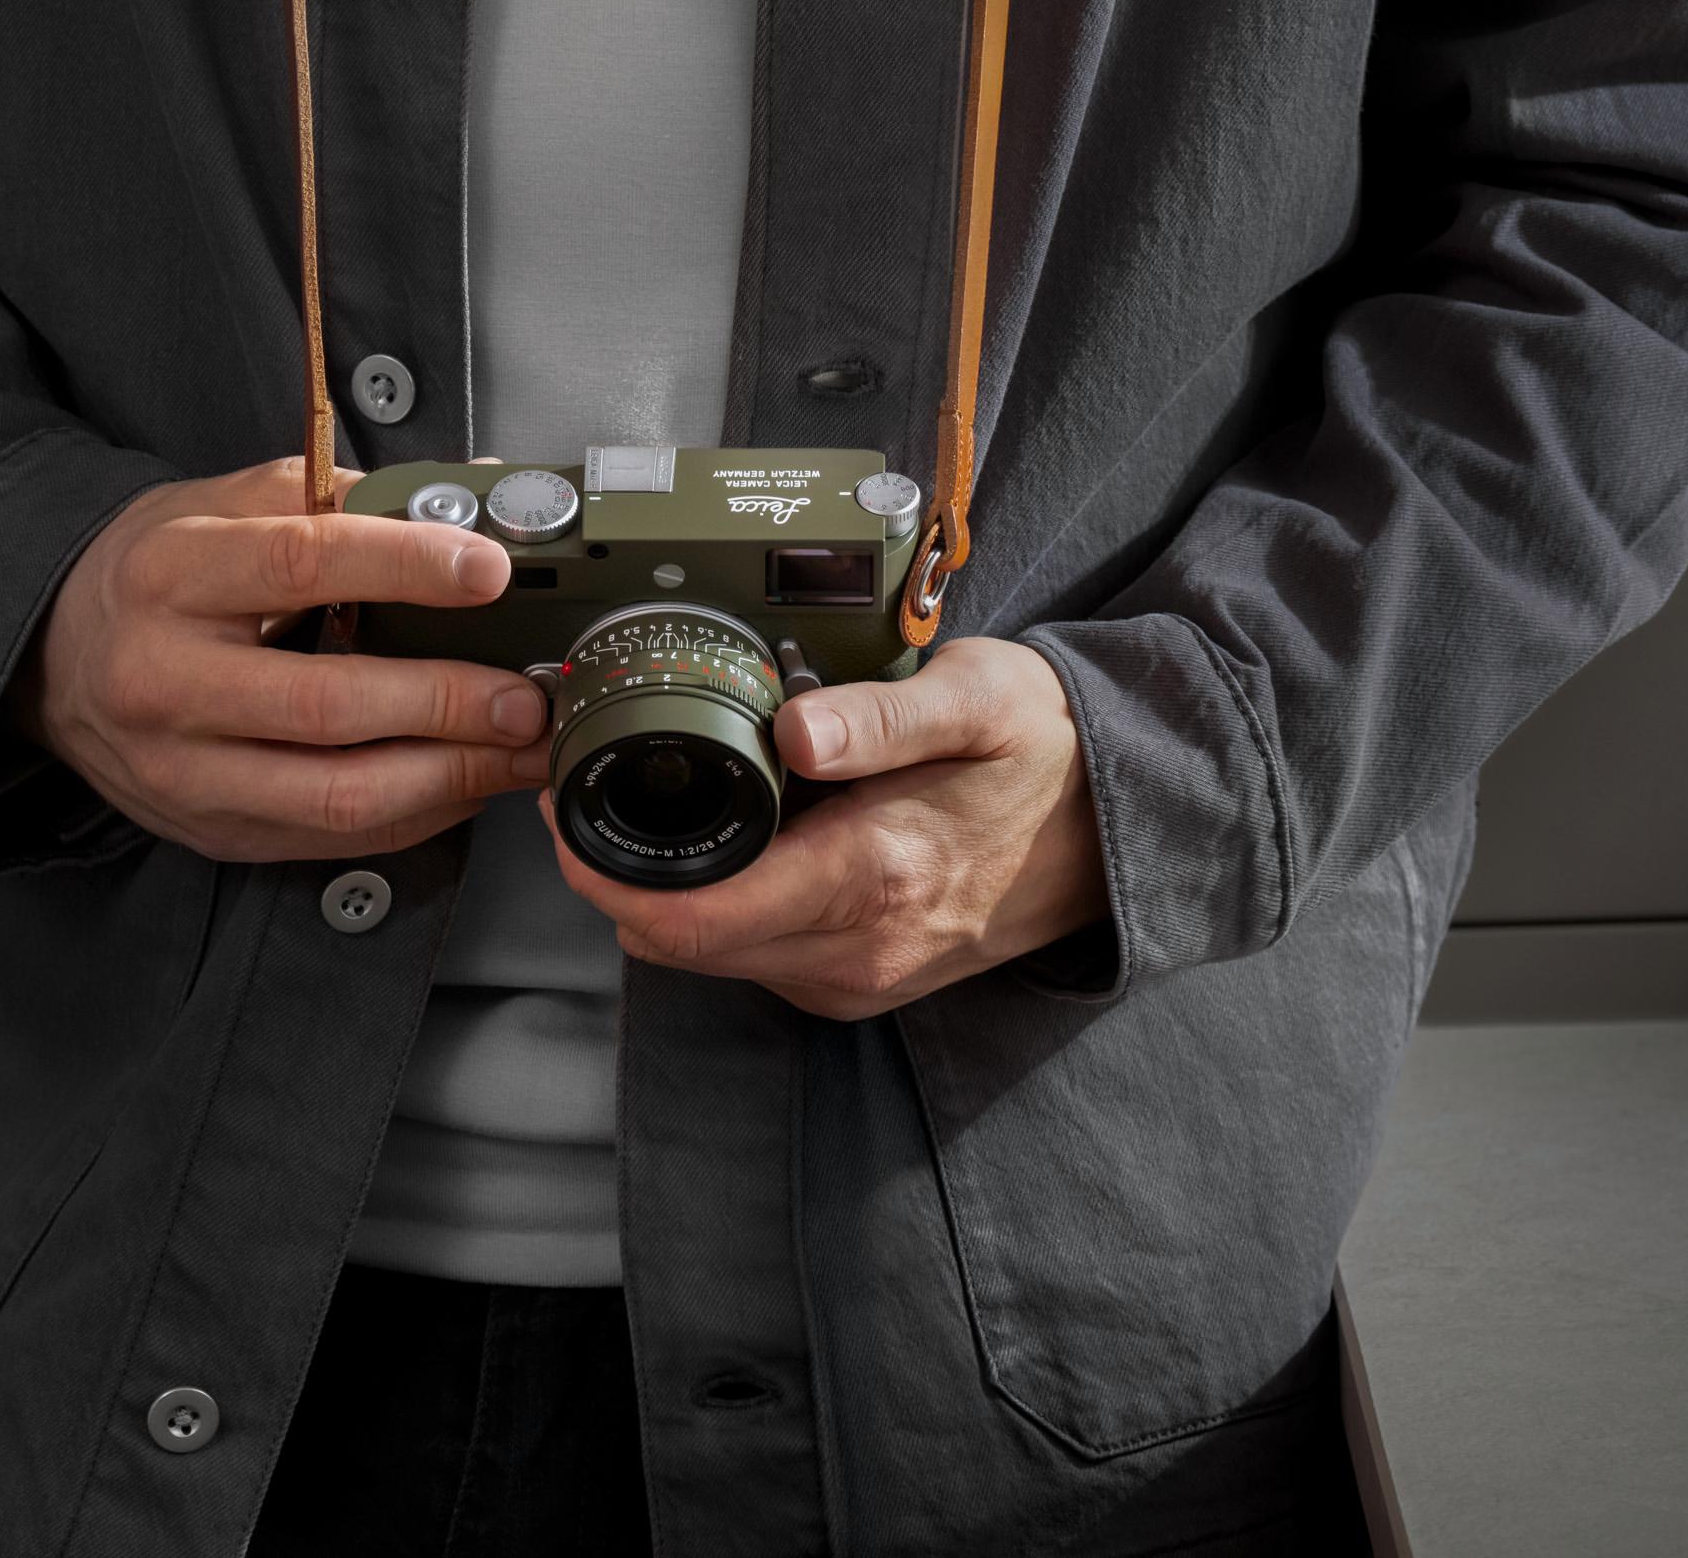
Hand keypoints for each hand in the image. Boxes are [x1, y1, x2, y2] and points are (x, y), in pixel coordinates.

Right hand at [15, 456, 547, 861]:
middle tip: (528, 694)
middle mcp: (166, 681)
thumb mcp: (224, 508)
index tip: (490, 568)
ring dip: (451, 776)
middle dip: (448, 702)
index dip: (406, 566)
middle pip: (327, 704)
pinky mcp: (211, 830)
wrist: (50, 658)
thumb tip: (477, 501)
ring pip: (337, 794)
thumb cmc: (157, 576)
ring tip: (521, 748)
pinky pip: (335, 839)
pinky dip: (419, 815)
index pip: (299, 563)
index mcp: (171, 575)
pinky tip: (467, 782)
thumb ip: (342, 500)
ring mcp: (184, 771)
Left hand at [539, 637, 1108, 1019]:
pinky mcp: (859, 985)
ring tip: (657, 806)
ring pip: (708, 958)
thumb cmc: (1047, 752)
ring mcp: (857, 981)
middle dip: (616, 878)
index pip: (689, 918)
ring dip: (664, 895)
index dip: (602, 873)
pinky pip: (751, 959)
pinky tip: (732, 843)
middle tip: (588, 794)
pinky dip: (718, 909)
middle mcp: (855, 952)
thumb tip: (792, 727)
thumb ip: (883, 719)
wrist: (1122, 827)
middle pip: (678, 945)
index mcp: (870, 879)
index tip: (565, 808)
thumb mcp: (978, 702)